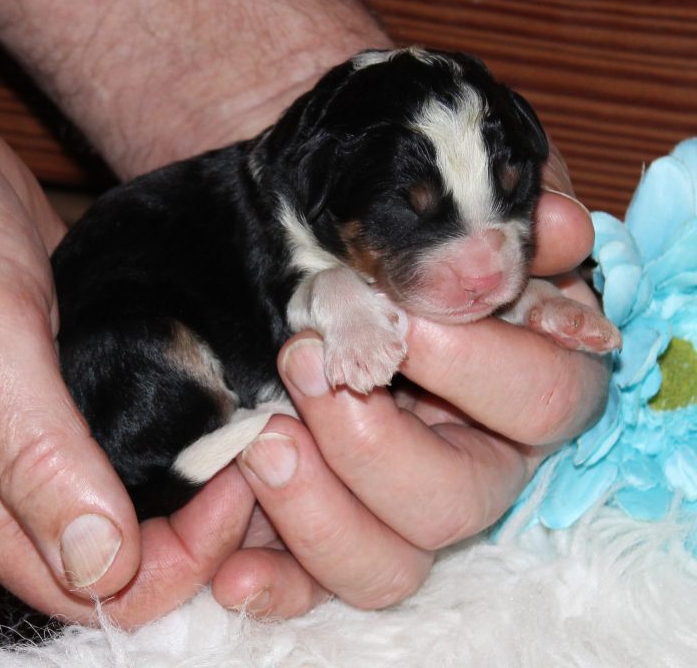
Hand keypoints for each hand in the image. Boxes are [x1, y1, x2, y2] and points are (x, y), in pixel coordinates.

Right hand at [0, 89, 255, 626]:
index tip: (237, 483)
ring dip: (209, 477)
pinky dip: (195, 429)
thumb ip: (32, 454)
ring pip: (145, 495)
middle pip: (132, 549)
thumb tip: (103, 568)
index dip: (178, 557)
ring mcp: (57, 431)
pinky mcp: (85, 383)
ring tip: (268, 427)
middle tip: (266, 450)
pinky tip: (238, 398)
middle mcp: (19, 479)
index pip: (96, 583)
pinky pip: (147, 433)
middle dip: (208, 521)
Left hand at [211, 146, 609, 616]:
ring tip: (259, 441)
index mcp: (518, 383)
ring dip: (320, 510)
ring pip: (389, 561)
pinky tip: (233, 572)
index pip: (541, 400)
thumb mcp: (445, 204)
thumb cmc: (384, 224)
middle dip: (374, 442)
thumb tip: (558, 229)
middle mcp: (467, 457)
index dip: (476, 365)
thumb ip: (502, 214)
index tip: (400, 313)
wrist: (299, 244)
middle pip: (458, 502)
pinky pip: (315, 586)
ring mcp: (394, 502)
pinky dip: (276, 585)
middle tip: (303, 364)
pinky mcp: (325, 527)